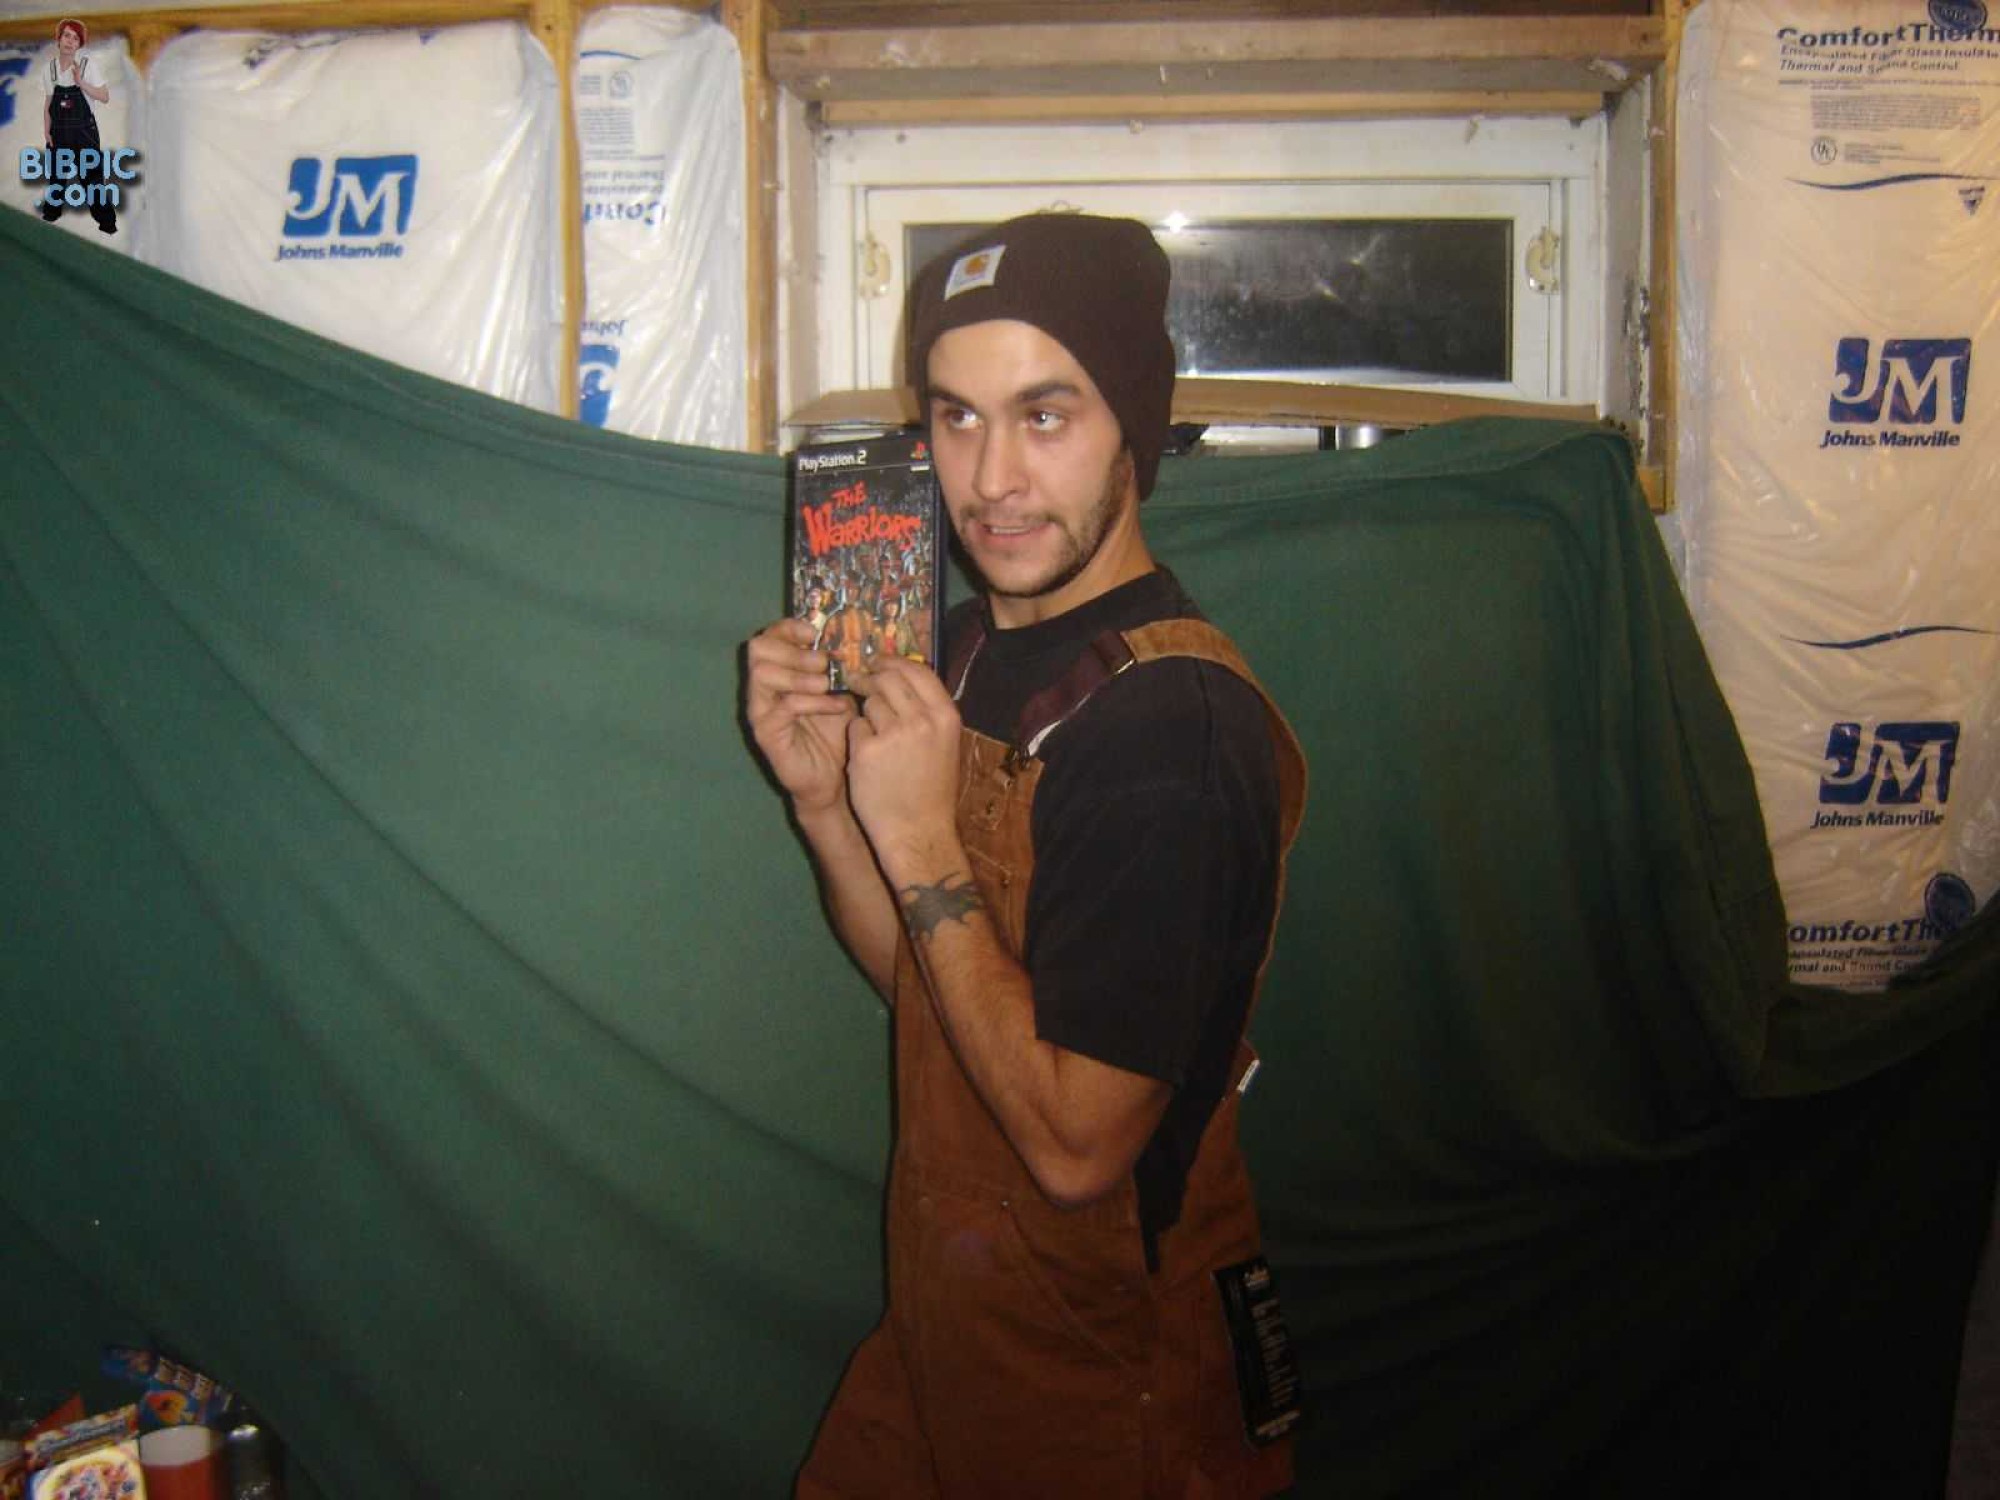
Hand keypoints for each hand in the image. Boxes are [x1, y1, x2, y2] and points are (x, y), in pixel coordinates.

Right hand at [744, 618, 855, 814]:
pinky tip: (837, 708)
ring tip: (827, 685)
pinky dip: (813, 702)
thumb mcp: (841, 691)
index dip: (789, 628)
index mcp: (778, 673)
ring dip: (800, 675)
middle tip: (823, 663)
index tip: (814, 633)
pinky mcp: (766, 733)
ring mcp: (760, 710)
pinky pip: (783, 706)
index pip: (769, 637)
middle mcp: (762, 689)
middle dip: (794, 650)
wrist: (834, 779)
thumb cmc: (836, 733)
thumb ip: (839, 667)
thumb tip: (853, 639)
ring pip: (763, 673)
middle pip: (758, 649)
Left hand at [845, 655, 961, 873]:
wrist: (918, 831)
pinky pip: (854, 727)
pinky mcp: (866, 751)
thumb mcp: (944, 743)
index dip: (893, 661)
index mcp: (945, 716)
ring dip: (865, 712)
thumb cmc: (931, 789)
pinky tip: (867, 758)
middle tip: (860, 682)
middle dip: (870, 677)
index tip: (879, 662)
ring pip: (868, 701)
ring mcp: (893, 734)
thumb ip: (926, 709)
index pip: (916, 669)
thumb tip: (902, 674)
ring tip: (875, 737)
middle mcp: (922, 720)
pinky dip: (857, 737)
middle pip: (888, 678)